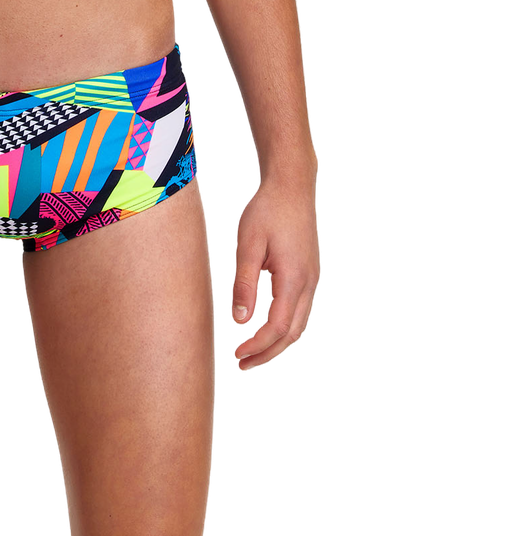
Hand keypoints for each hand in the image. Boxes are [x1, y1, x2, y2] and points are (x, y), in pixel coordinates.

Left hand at [230, 174, 320, 370]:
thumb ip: (244, 283)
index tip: (237, 355)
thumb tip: (240, 321)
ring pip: (300, 324)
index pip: (278, 327)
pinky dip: (286, 326)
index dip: (258, 346)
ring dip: (277, 342)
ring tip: (252, 352)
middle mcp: (309, 283)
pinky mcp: (309, 272)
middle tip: (242, 364)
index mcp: (293, 279)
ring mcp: (312, 278)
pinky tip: (268, 326)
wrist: (292, 185)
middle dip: (268, 353)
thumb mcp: (249, 244)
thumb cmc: (266, 210)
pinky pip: (301, 310)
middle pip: (292, 333)